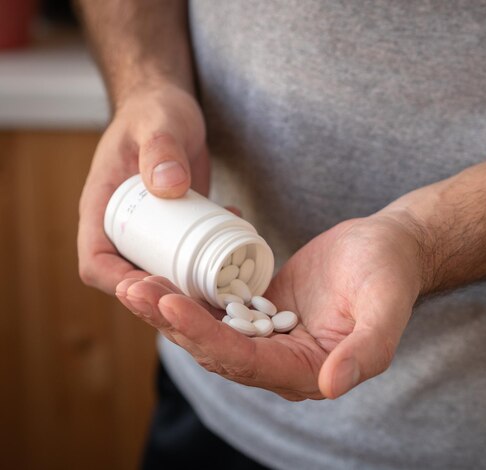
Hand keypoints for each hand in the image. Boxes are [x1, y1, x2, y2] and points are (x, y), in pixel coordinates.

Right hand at [78, 85, 209, 292]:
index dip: (118, 283)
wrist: (170, 108)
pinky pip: (187, 249)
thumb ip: (161, 147)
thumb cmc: (154, 110)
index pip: (95, 261)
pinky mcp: (174, 224)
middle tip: (205, 288)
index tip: (154, 287)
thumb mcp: (159, 124)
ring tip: (226, 266)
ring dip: (193, 275)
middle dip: (166, 290)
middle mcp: (121, 224)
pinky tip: (235, 225)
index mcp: (101, 207)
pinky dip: (210, 249)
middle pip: (132, 275)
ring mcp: (149, 227)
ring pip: (162, 268)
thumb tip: (167, 185)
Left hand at [115, 211, 423, 399]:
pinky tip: (160, 271)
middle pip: (214, 349)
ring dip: (170, 308)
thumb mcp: (386, 310)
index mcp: (307, 371)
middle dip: (172, 322)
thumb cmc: (390, 276)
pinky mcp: (260, 309)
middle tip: (133, 288)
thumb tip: (331, 386)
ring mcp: (267, 335)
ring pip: (209, 329)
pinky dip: (189, 292)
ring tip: (134, 281)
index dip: (204, 336)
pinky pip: (218, 306)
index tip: (169, 303)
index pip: (244, 362)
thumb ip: (366, 352)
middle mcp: (281, 361)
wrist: (388, 248)